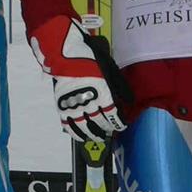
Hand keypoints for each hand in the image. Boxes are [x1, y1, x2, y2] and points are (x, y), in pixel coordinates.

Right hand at [29, 16, 127, 141]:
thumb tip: (129, 101)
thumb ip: (120, 87)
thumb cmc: (89, 58)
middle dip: (106, 129)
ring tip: (96, 137)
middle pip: (99, 123)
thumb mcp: (109, 68)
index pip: (113, 116)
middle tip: (109, 132)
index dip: (118, 123)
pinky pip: (68, 125)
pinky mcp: (62, 106)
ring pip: (84, 127)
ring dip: (92, 135)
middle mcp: (89, 103)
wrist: (64, 53)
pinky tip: (80, 136)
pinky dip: (75, 132)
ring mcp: (74, 106)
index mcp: (102, 94)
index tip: (121, 126)